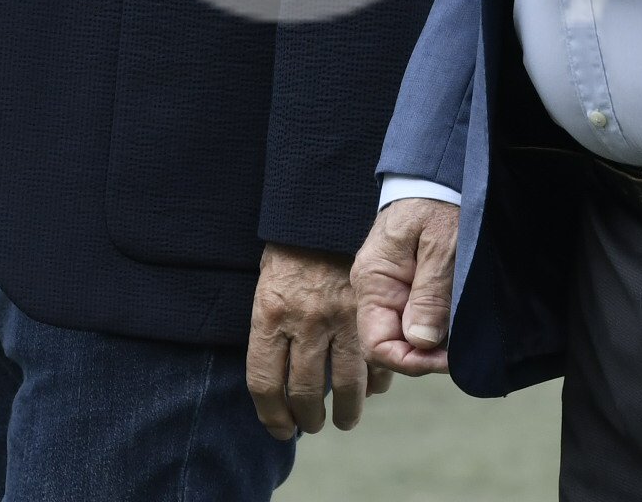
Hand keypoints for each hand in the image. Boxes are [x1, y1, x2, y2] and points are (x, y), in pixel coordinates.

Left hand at [246, 241, 383, 438]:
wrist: (324, 212)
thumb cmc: (289, 254)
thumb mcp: (266, 289)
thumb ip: (272, 334)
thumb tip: (279, 384)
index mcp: (270, 315)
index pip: (265, 383)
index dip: (271, 416)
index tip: (279, 430)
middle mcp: (304, 320)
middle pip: (305, 392)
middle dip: (308, 420)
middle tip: (312, 426)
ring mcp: (340, 316)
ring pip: (346, 384)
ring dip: (346, 412)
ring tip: (344, 420)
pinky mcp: (370, 310)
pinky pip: (376, 358)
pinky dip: (376, 380)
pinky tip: (370, 388)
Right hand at [353, 197, 459, 376]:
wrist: (437, 173)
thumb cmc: (439, 203)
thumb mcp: (442, 246)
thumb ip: (430, 294)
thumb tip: (421, 343)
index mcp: (373, 282)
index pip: (376, 346)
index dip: (411, 362)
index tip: (447, 359)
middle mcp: (373, 290)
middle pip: (389, 346)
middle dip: (424, 356)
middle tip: (459, 352)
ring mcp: (386, 288)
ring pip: (402, 336)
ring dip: (430, 345)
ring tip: (459, 341)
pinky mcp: (402, 284)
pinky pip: (411, 319)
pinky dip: (433, 329)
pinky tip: (453, 327)